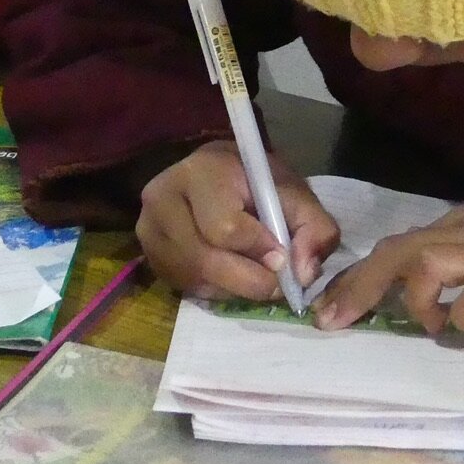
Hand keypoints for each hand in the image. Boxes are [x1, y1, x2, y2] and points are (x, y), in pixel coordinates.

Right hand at [136, 139, 339, 302]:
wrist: (218, 177)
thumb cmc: (257, 183)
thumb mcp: (296, 194)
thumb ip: (314, 229)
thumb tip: (303, 274)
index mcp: (200, 172)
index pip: (224, 228)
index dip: (259, 249)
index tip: (281, 255)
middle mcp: (162, 198)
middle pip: (204, 260)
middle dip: (249, 279)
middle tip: (276, 282)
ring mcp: (149, 230)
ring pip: (196, 279)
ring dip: (234, 288)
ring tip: (255, 272)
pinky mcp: (149, 256)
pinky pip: (186, 287)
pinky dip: (217, 291)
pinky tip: (231, 273)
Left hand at [314, 204, 463, 333]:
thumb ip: (457, 265)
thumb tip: (414, 295)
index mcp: (460, 225)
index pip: (395, 244)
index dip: (357, 275)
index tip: (328, 304)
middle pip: (396, 250)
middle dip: (358, 287)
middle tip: (332, 321)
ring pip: (424, 263)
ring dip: (412, 301)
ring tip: (427, 327)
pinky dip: (461, 316)